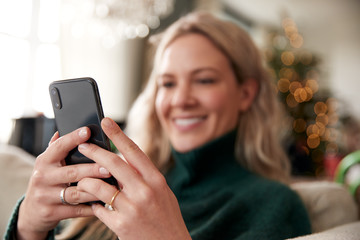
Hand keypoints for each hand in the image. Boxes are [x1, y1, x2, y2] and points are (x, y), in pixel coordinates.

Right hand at [17, 127, 111, 239]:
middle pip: (72, 172)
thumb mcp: (48, 164)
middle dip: (92, 170)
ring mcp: (45, 196)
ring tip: (111, 186)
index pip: (59, 146)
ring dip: (95, 190)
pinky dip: (91, 207)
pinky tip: (104, 203)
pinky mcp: (51, 212)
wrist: (32, 213)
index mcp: (44, 161)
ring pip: (75, 193)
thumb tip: (62, 129)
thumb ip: (56, 149)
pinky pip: (76, 210)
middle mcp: (42, 177)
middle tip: (109, 168)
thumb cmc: (47, 182)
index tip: (88, 131)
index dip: (73, 138)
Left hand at [77, 117, 190, 239]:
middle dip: (95, 151)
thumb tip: (125, 161)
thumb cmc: (166, 218)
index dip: (118, 134)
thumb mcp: (162, 193)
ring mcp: (132, 208)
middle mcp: (145, 191)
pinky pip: (99, 209)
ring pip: (100, 186)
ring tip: (81, 179)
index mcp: (156, 180)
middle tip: (83, 145)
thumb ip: (145, 178)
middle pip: (114, 164)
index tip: (106, 122)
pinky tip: (93, 203)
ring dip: (87, 181)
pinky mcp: (121, 225)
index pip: (134, 151)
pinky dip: (94, 204)